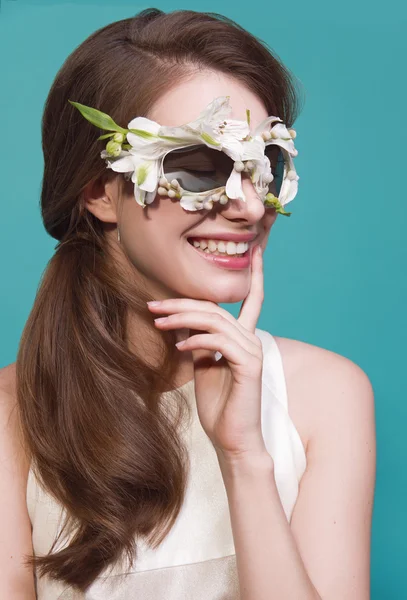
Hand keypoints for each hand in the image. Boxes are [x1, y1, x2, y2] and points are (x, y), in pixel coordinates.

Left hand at [147, 245, 267, 461]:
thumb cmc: (219, 405)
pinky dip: (197, 340)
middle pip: (216, 308)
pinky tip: (180, 347)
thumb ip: (197, 341)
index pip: (253, 300)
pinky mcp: (250, 366)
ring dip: (183, 318)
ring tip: (158, 322)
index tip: (256, 251)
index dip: (256, 275)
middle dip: (182, 303)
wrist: (233, 439)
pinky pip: (220, 342)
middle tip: (153, 305)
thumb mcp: (202, 366)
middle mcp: (251, 340)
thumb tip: (179, 320)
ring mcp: (253, 352)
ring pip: (215, 321)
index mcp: (243, 339)